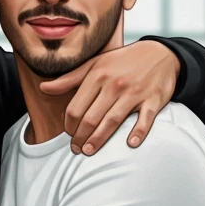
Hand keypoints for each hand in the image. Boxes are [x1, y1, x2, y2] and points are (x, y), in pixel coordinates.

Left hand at [38, 39, 178, 154]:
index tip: (69, 135)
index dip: (69, 125)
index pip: (76, 107)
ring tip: (89, 152)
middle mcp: (114, 84)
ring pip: (112, 121)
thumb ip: (69, 79)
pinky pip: (145, 119)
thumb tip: (44, 88)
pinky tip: (130, 144)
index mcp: (98, 76)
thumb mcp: (95, 65)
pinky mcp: (154, 99)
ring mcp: (135, 92)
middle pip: (91, 117)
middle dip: (80, 137)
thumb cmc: (123, 62)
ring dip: (99, 139)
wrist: (160, 53)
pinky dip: (138, 132)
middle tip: (76, 150)